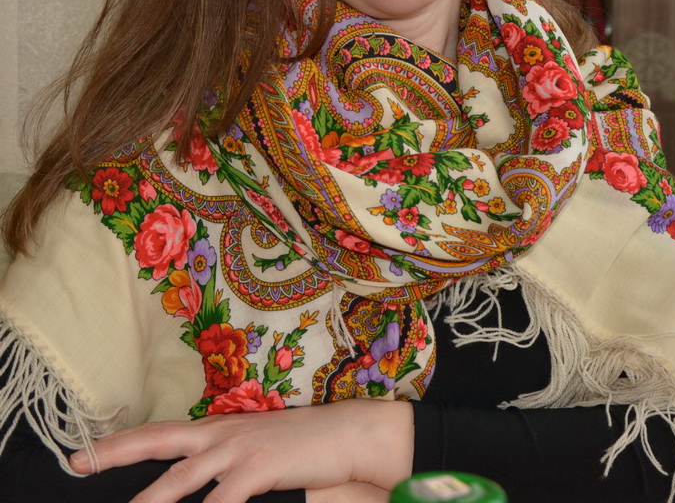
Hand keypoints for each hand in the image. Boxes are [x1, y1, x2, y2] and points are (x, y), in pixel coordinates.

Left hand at [69, 399, 412, 502]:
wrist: (349, 431)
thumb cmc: (305, 442)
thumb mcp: (259, 448)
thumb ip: (228, 462)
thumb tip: (204, 479)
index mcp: (220, 427)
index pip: (163, 432)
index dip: (125, 440)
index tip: (90, 449)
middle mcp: (222, 432)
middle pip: (157, 441)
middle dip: (115, 452)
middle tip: (77, 461)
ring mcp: (238, 449)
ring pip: (178, 478)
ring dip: (149, 500)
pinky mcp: (257, 469)